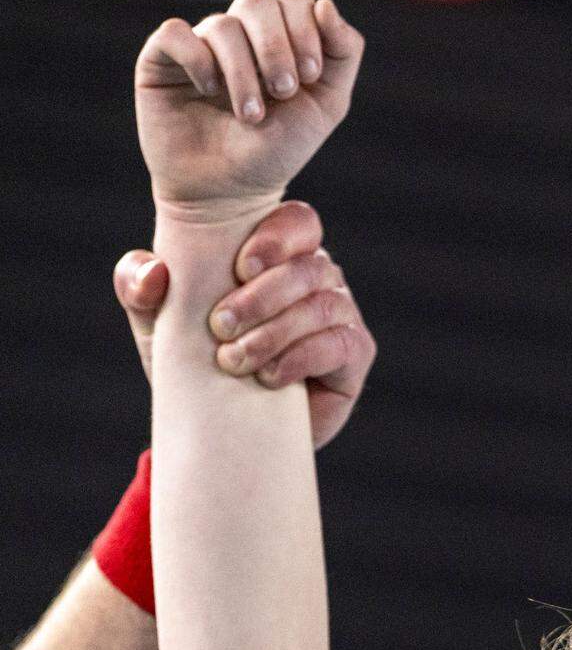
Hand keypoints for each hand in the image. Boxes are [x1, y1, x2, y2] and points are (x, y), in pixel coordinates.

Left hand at [113, 201, 374, 449]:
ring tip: (235, 361)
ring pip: (322, 305)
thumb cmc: (195, 363)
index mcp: (279, 255)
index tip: (240, 267)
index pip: (300, 221)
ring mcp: (340, 315)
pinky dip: (301, 359)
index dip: (277, 236)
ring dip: (275, 333)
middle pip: (310, 265)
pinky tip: (270, 378)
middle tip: (220, 327)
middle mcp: (317, 279)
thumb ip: (138, 285)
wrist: (227, 428)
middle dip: (262, 297)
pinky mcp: (354, 355)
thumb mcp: (156, 324)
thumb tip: (156, 272)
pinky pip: (339, 344)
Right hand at [134, 0, 363, 216]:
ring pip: (223, 26)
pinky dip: (199, 61)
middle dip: (277, 48)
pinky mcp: (163, 60)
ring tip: (250, 116)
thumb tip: (327, 6)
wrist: (229, 197)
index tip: (309, 76)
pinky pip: (176, 34)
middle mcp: (239, 36)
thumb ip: (342, 55)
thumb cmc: (276, 153)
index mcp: (278, 38)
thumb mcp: (326, 107)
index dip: (304, 29)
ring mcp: (201, 45)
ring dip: (244, 74)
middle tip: (283, 91)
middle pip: (258, 3)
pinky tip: (209, 93)